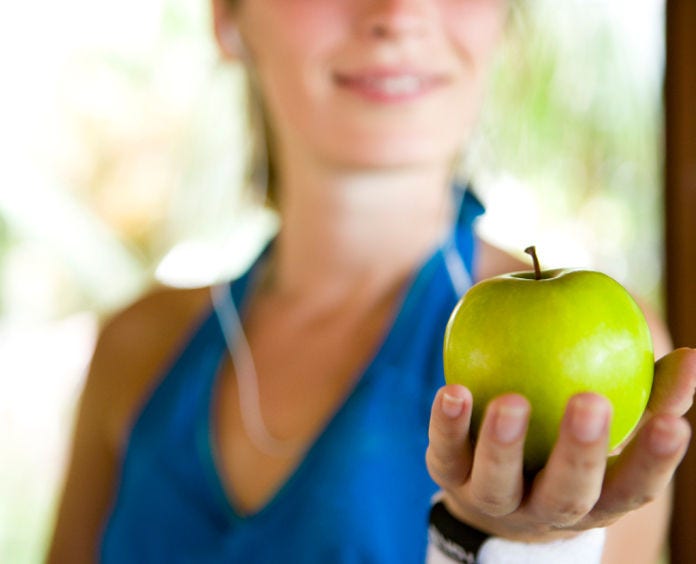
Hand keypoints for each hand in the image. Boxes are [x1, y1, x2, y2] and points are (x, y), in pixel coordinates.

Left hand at [426, 347, 695, 541]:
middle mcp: (544, 508)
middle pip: (566, 494)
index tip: (674, 424)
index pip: (632, 488)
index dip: (654, 460)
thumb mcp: (608, 428)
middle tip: (590, 402)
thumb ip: (647, 395)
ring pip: (499, 482)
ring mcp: (493, 499)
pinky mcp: (449, 476)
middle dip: (580, 453)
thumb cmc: (562, 447)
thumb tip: (690, 355)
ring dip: (503, 444)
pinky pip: (446, 452)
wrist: (492, 489)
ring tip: (512, 403)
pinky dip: (447, 424)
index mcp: (593, 499)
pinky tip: (453, 390)